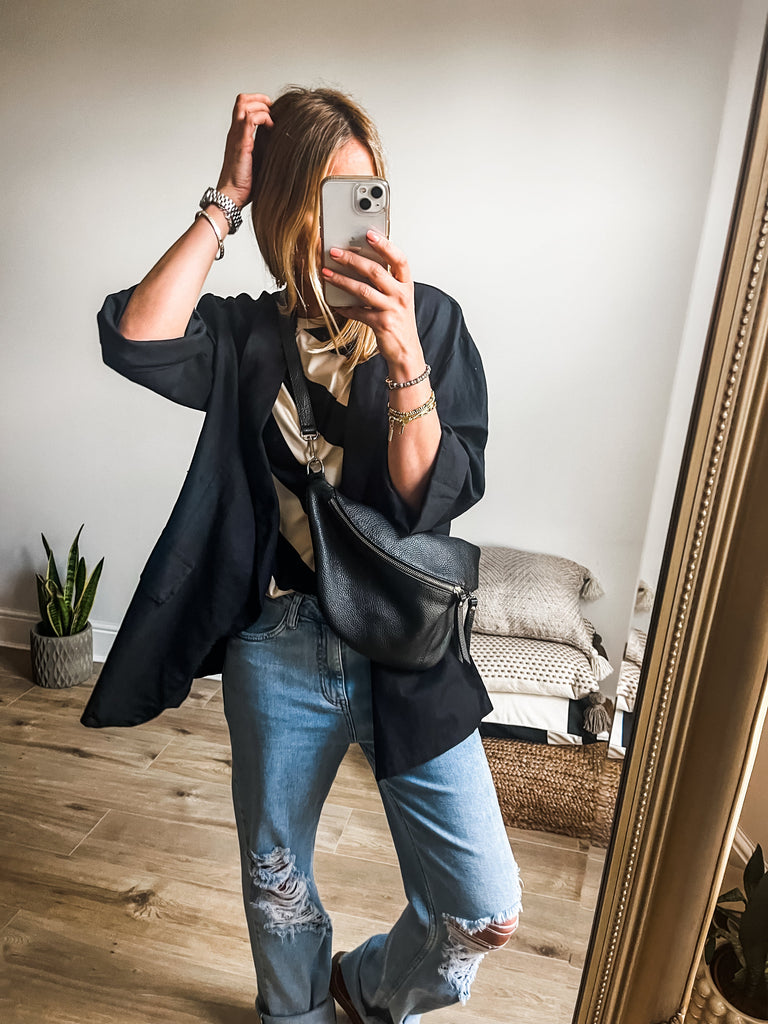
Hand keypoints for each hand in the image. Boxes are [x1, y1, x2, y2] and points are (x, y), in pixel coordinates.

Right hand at [215, 93, 272, 209]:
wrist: (232, 196)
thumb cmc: (243, 184)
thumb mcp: (257, 161)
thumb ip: (264, 148)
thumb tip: (282, 143)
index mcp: (237, 136)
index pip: (242, 106)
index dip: (257, 102)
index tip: (272, 110)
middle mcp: (235, 132)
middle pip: (242, 100)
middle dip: (260, 99)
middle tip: (273, 109)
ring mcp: (236, 136)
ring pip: (244, 104)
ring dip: (262, 106)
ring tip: (272, 118)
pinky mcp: (241, 143)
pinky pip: (250, 119)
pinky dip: (263, 118)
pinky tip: (271, 128)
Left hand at [321, 232, 422, 374]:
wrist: (406, 350)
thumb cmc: (400, 321)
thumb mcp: (398, 298)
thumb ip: (386, 281)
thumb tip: (361, 263)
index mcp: (406, 284)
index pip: (399, 259)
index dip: (385, 245)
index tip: (368, 234)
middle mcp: (401, 295)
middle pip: (375, 271)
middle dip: (352, 259)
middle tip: (335, 252)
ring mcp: (392, 309)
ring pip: (363, 290)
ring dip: (342, 280)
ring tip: (327, 273)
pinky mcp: (381, 323)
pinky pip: (358, 312)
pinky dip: (345, 307)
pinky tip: (336, 303)